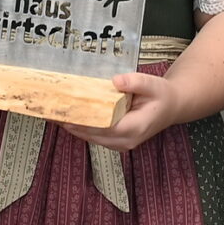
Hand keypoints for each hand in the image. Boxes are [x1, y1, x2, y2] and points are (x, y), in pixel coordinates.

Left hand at [62, 70, 179, 152]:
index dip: (83, 121)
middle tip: (51, 111)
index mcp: (135, 127)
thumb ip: (135, 81)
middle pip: (93, 135)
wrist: (172, 107)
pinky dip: (81, 128)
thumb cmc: (162, 95)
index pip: (103, 127)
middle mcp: (126, 140)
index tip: (65, 112)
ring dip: (73, 127)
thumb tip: (115, 81)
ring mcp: (121, 144)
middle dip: (72, 124)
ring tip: (54, 114)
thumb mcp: (153, 84)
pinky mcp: (116, 141)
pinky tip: (68, 117)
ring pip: (91, 138)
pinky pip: (95, 137)